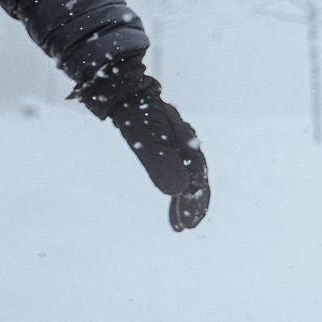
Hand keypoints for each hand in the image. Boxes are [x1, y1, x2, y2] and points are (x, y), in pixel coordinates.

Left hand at [74, 57, 209, 231]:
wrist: (125, 92)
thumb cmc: (136, 115)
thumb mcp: (146, 139)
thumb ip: (160, 163)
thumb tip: (177, 191)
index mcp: (188, 146)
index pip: (197, 181)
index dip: (194, 204)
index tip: (187, 225)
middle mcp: (188, 146)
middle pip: (196, 181)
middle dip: (192, 205)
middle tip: (186, 228)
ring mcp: (178, 145)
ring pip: (186, 177)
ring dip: (184, 200)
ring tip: (179, 224)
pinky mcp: (166, 145)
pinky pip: (175, 170)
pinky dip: (175, 186)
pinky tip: (173, 197)